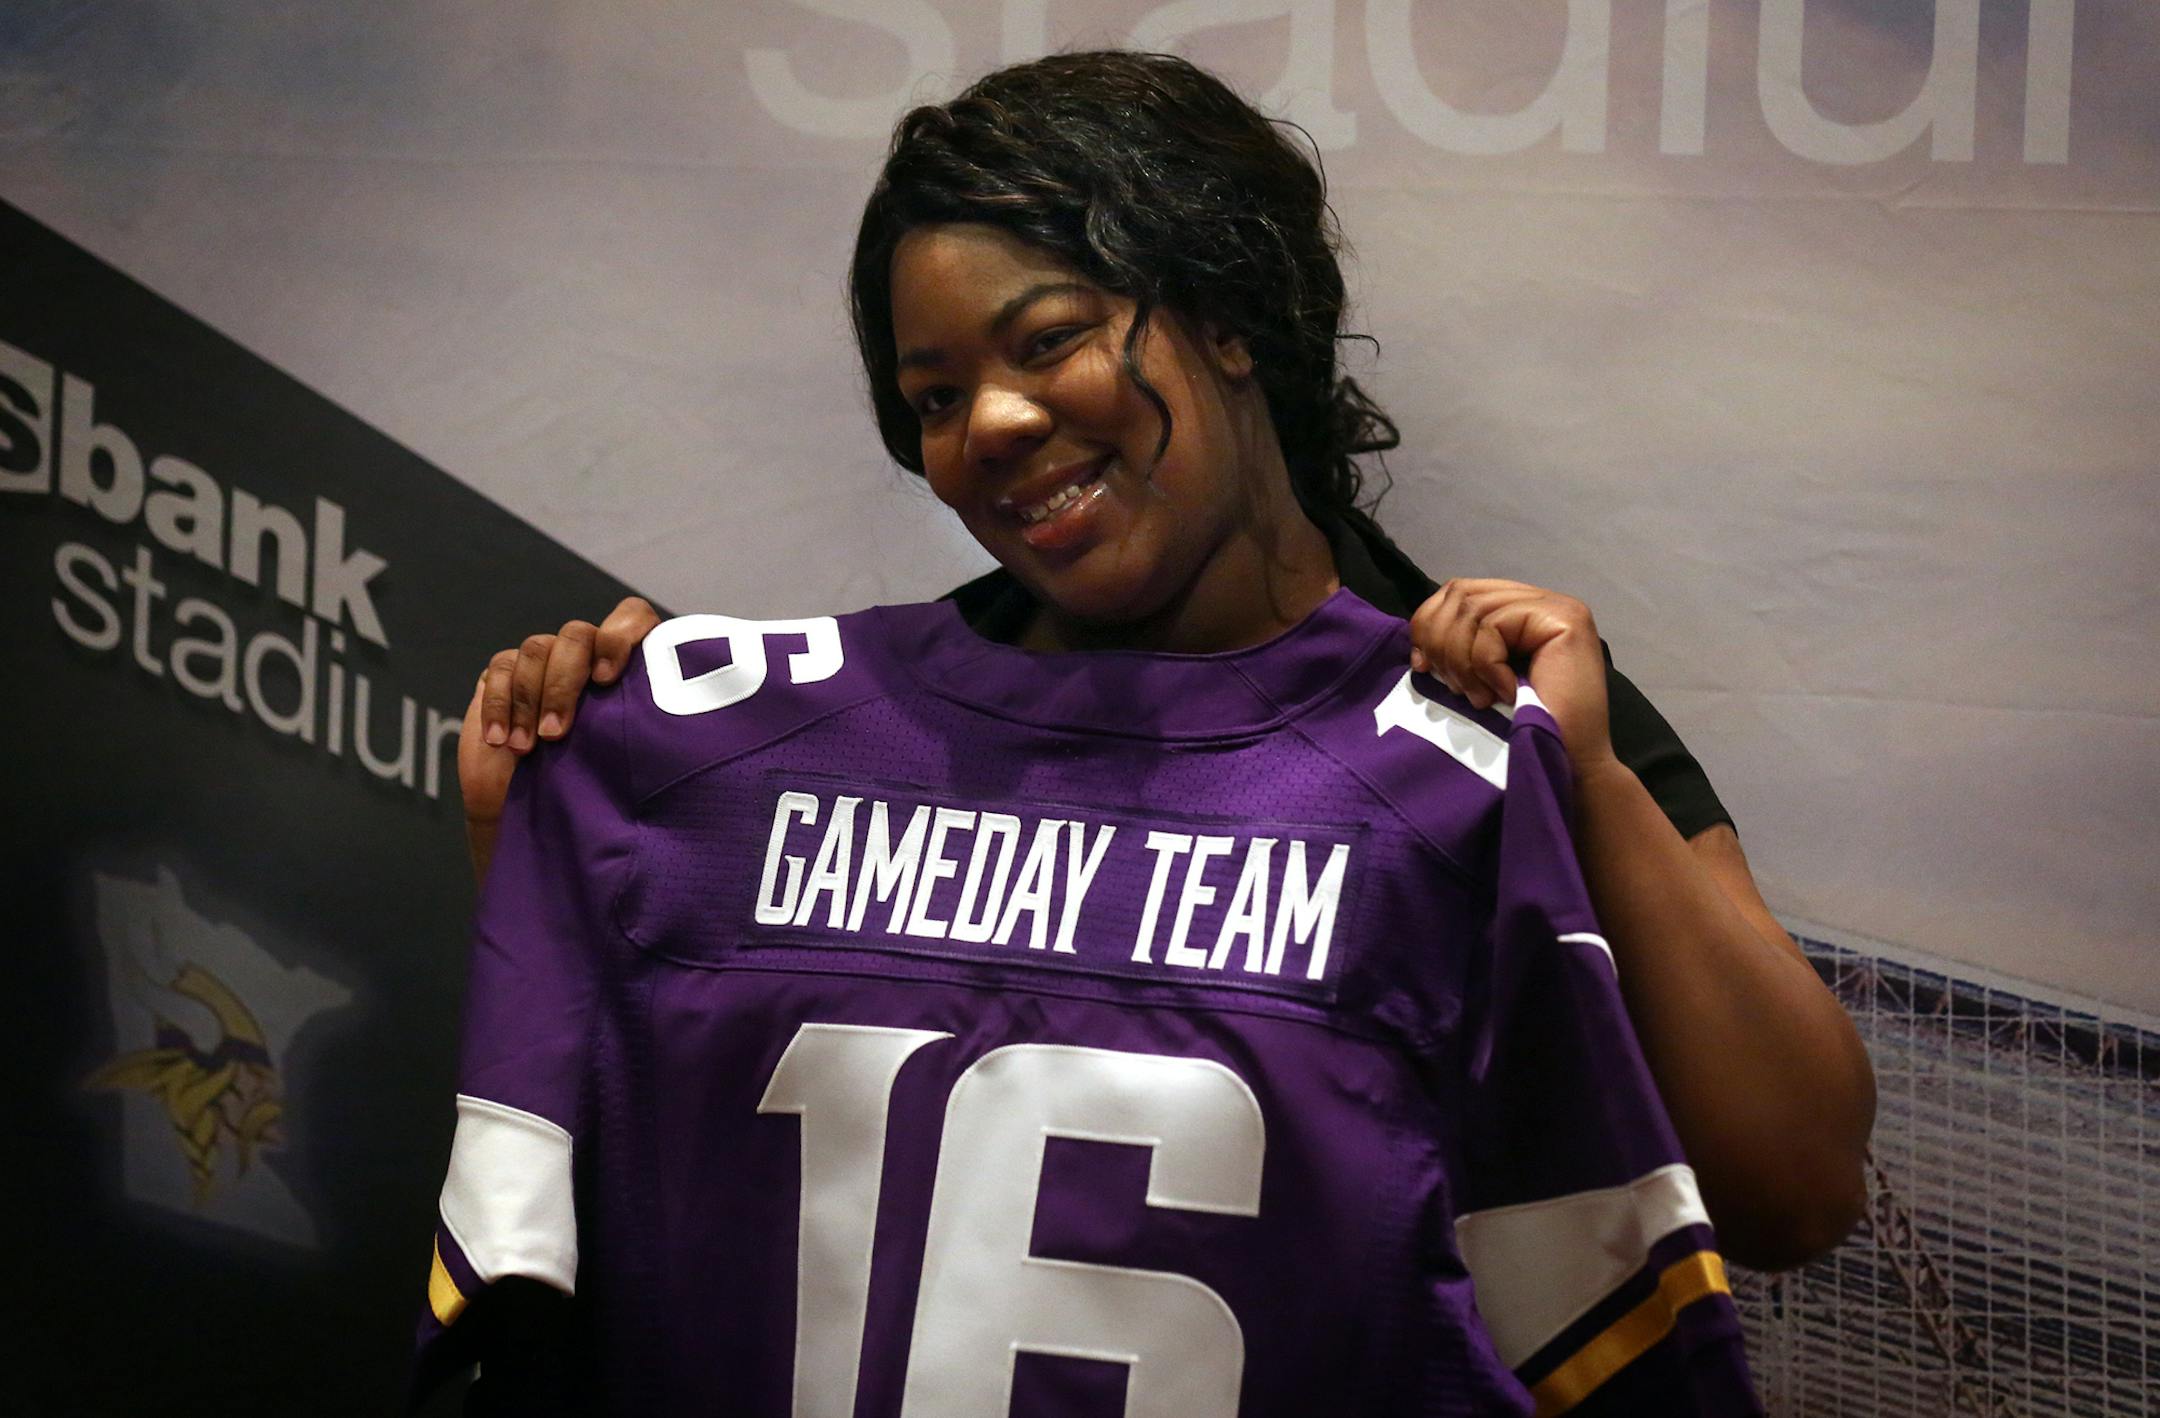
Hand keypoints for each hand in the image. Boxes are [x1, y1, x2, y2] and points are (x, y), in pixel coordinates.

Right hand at [459, 596, 663, 880]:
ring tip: (526, 748)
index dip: (620, 636)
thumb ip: (647, 735)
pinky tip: (500, 741)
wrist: (539, 819)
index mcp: (630, 667)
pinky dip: (498, 705)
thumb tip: (677, 734)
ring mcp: (546, 662)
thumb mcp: (631, 765)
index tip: (607, 679)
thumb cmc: (596, 793)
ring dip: (529, 699)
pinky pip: (500, 668)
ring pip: (536, 649)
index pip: (632, 617)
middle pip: (577, 635)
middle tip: (557, 735)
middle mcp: (589, 656)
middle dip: (564, 684)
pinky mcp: (505, 675)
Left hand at [1406, 578, 1615, 771]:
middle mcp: (1542, 602)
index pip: (1460, 591)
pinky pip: (1495, 625)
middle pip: (1462, 592)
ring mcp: (1557, 607)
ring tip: (1477, 698)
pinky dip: (1485, 664)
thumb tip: (1419, 634)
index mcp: (1521, 611)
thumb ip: (1459, 645)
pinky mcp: (1564, 620)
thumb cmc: (1520, 730)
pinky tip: (1504, 695)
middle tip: (1452, 687)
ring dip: (1461, 659)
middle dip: (1440, 641)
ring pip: (1474, 608)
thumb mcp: (1477, 678)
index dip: (1429, 623)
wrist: (1565, 765)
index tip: (1422, 666)